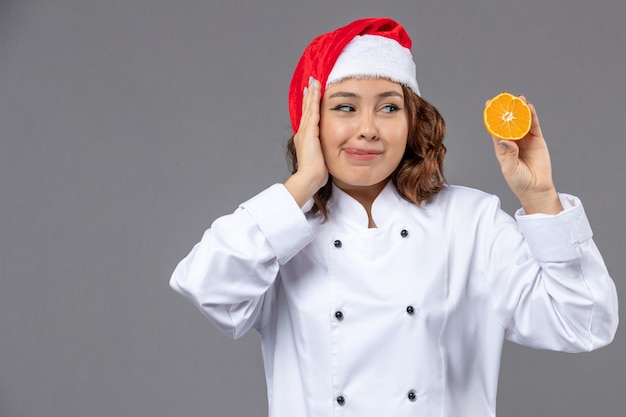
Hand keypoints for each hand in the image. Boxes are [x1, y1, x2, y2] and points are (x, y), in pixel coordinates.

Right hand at [284, 77, 328, 206]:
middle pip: (306, 109)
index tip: (310, 94)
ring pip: (308, 108)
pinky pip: (312, 112)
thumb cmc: (315, 173)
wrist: (309, 178)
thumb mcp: (320, 158)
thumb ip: (322, 151)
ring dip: (311, 94)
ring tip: (314, 81)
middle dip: (308, 95)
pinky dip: (314, 100)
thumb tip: (326, 151)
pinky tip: (316, 91)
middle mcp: (302, 132)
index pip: (308, 118)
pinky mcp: (310, 132)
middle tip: (310, 82)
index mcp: (305, 138)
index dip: (308, 105)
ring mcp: (305, 131)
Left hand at [490, 96, 562, 213]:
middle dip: (506, 109)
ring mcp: (525, 140)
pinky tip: (529, 107)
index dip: (492, 116)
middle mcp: (513, 141)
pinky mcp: (537, 140)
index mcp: (501, 147)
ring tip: (518, 97)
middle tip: (503, 95)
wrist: (536, 188)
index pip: (495, 128)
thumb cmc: (519, 181)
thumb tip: (506, 140)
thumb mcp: (509, 168)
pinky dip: (532, 116)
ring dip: (520, 109)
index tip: (488, 103)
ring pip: (521, 121)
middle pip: (508, 121)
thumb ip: (508, 154)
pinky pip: (534, 126)